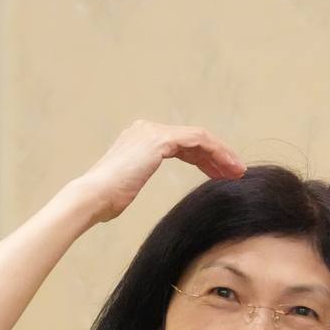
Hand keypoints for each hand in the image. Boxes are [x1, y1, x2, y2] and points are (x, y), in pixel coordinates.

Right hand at [71, 121, 245, 223]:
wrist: (93, 197)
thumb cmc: (106, 200)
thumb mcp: (126, 186)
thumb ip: (134, 179)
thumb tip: (129, 189)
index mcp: (139, 138)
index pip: (181, 143)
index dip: (204, 158)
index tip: (220, 174)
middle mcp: (146, 129)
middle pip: (193, 139)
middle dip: (217, 155)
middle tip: (235, 173)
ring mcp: (152, 132)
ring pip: (199, 138)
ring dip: (222, 154)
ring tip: (236, 173)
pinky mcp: (159, 140)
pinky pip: (198, 141)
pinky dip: (216, 153)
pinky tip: (227, 169)